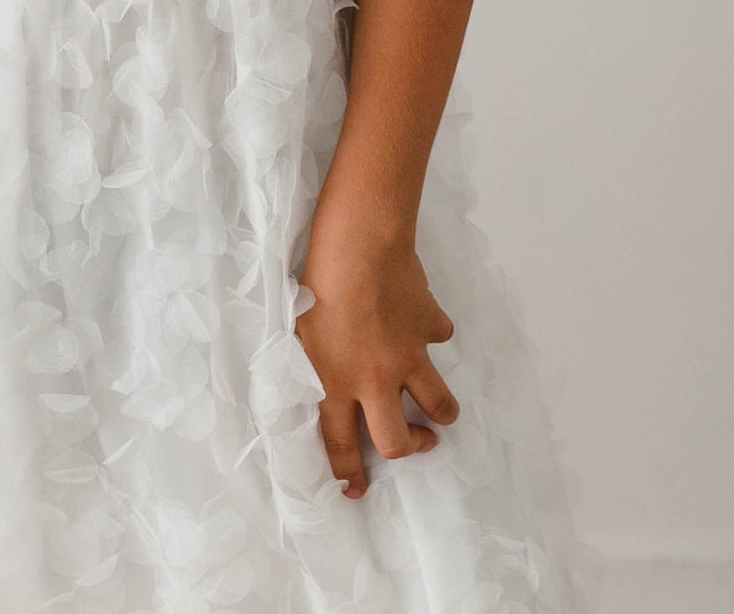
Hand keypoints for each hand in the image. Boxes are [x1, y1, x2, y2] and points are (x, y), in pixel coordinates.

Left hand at [295, 237, 459, 500]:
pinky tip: (418, 317)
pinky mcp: (429, 324)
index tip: (355, 491)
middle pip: (399, 441)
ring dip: (439, 409)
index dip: (347, 474)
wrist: (358, 241)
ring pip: (438, 403)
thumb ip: (307, 361)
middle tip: (415, 440)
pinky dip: (431, 330)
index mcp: (335, 382)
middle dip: (410, 448)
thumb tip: (309, 379)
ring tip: (434, 406)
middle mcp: (375, 378)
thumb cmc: (315, 279)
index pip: (340, 444)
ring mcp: (408, 354)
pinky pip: (439, 334)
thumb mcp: (294, 327)